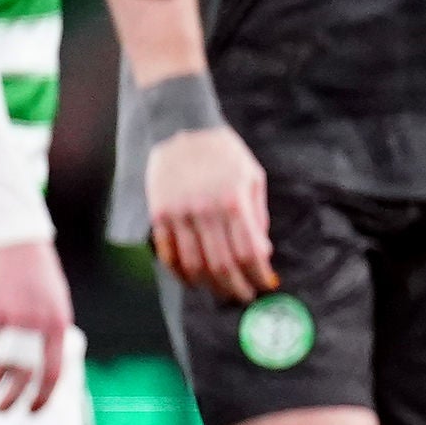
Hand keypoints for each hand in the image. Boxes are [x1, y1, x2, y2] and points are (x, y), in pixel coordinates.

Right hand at [0, 239, 71, 410]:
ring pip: (3, 362)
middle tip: (3, 410)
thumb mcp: (54, 304)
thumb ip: (50, 332)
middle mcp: (40, 325)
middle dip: (14, 397)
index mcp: (60, 326)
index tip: (33, 411)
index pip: (55, 372)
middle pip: (28, 374)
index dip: (44, 396)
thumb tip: (44, 360)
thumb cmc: (37, 276)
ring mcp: (17, 317)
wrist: (19, 243)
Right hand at [147, 123, 272, 303]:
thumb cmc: (224, 153)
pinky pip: (168, 253)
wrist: (182, 127)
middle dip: (236, 287)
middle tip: (245, 297)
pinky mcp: (160, 214)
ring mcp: (179, 214)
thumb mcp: (253, 177)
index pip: (249, 252)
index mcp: (234, 202)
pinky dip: (180, 273)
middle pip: (222, 265)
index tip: (266, 285)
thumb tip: (263, 251)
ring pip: (195, 264)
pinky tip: (192, 281)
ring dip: (210, 285)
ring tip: (222, 293)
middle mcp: (206, 211)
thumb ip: (258, 215)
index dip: (258, 275)